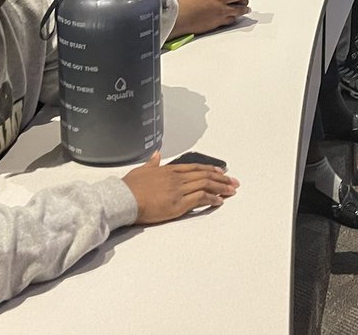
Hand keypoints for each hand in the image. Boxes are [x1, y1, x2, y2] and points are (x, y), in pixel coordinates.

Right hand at [122, 151, 238, 223]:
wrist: (124, 198)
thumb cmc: (130, 187)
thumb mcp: (141, 170)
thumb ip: (152, 162)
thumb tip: (157, 154)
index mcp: (169, 170)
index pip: (196, 167)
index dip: (210, 169)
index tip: (221, 172)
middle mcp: (177, 178)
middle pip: (204, 175)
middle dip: (221, 179)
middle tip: (233, 181)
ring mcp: (178, 190)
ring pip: (205, 185)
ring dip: (221, 188)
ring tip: (231, 190)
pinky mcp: (178, 204)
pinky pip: (200, 198)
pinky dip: (212, 198)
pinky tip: (219, 200)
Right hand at [179, 0, 252, 31]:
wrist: (178, 17)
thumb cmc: (188, 0)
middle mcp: (222, 10)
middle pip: (242, 5)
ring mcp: (220, 19)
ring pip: (238, 14)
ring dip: (242, 8)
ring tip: (241, 3)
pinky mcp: (216, 25)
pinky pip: (230, 21)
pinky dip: (233, 16)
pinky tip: (230, 12)